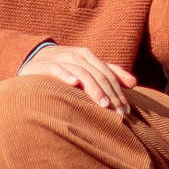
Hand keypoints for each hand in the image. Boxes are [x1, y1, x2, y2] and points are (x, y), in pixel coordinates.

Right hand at [19, 43, 136, 113]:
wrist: (34, 58)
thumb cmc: (66, 67)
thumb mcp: (88, 68)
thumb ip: (110, 73)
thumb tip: (134, 83)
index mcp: (88, 56)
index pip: (108, 75)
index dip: (118, 92)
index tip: (126, 111)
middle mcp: (76, 55)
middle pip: (98, 75)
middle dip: (110, 95)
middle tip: (118, 113)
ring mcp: (61, 59)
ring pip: (82, 73)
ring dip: (93, 89)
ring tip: (103, 104)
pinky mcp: (45, 65)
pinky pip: (57, 69)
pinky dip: (66, 75)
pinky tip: (74, 84)